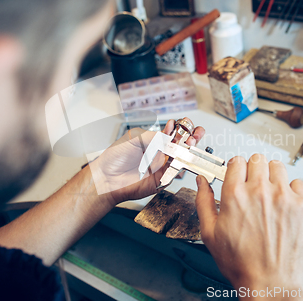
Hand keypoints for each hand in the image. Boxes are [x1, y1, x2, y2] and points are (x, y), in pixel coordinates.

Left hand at [90, 118, 204, 206]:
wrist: (107, 177)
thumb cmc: (116, 157)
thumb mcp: (135, 138)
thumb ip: (153, 136)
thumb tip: (169, 133)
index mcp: (154, 141)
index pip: (174, 133)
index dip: (182, 128)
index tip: (186, 123)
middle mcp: (160, 153)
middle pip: (182, 145)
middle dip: (192, 138)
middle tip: (196, 133)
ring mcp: (161, 166)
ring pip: (181, 158)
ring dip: (188, 150)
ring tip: (190, 143)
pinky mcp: (161, 179)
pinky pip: (174, 173)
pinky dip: (179, 166)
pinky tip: (179, 158)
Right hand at [195, 154, 302, 299]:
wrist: (270, 282)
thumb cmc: (241, 262)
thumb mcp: (210, 233)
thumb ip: (203, 201)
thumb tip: (201, 182)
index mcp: (235, 195)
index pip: (236, 161)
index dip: (235, 168)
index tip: (237, 175)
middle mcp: (260, 191)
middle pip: (257, 159)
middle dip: (252, 169)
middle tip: (252, 183)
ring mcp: (283, 197)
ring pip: (278, 167)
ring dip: (271, 175)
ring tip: (269, 192)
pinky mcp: (302, 205)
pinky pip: (298, 183)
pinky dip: (292, 189)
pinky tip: (284, 202)